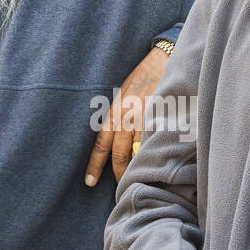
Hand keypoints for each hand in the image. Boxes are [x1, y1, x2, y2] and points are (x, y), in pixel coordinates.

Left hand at [85, 45, 168, 185]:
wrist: (161, 61)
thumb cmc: (140, 79)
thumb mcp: (121, 96)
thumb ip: (116, 118)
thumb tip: (113, 142)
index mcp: (113, 112)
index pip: (100, 144)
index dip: (94, 165)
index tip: (89, 182)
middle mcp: (126, 117)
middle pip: (119, 154)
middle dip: (119, 174)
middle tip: (121, 188)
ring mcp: (144, 118)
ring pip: (137, 152)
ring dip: (137, 167)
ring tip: (139, 180)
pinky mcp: (160, 118)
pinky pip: (155, 143)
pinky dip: (153, 154)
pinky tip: (156, 164)